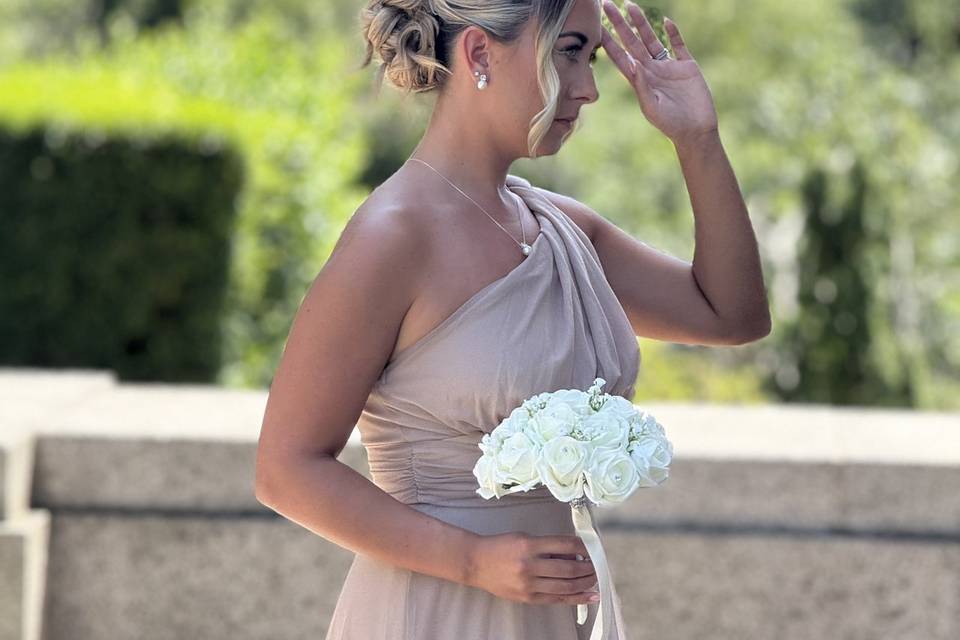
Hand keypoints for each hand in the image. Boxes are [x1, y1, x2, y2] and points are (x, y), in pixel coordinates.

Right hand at [465, 532, 599, 604]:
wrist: (475, 563)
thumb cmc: (500, 547)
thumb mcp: (524, 537)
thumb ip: (548, 546)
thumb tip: (574, 553)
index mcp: (529, 545)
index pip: (565, 545)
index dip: (583, 547)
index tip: (592, 548)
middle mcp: (529, 565)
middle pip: (568, 568)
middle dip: (588, 567)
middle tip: (598, 565)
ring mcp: (528, 584)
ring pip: (565, 586)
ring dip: (585, 583)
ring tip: (596, 579)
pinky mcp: (527, 598)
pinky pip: (556, 599)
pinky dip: (575, 598)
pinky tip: (589, 596)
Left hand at [600, 0, 718, 146]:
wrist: (696, 130)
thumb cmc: (670, 124)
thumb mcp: (651, 107)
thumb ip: (641, 85)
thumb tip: (631, 63)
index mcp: (639, 81)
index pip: (619, 57)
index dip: (608, 42)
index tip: (596, 27)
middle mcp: (651, 70)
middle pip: (632, 42)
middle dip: (619, 24)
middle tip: (606, 5)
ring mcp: (668, 66)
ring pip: (651, 39)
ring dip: (641, 23)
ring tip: (630, 5)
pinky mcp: (686, 65)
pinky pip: (678, 45)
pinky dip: (673, 33)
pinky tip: (666, 21)